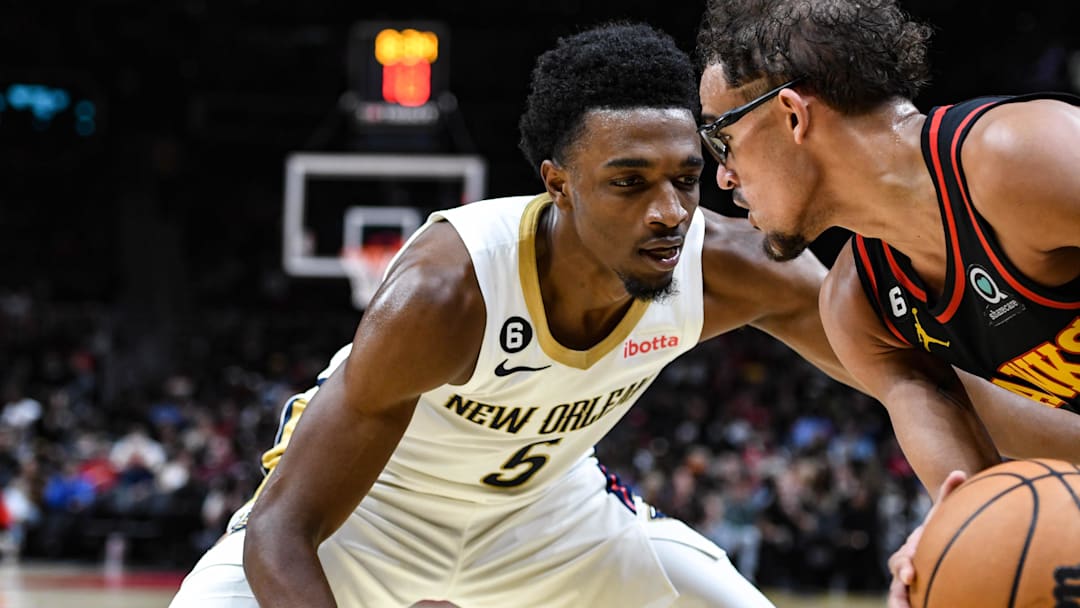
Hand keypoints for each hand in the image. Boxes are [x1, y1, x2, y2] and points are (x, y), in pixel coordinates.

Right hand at [886, 470, 966, 607]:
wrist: (931, 546)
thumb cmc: (939, 530)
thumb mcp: (942, 513)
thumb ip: (948, 494)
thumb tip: (961, 472)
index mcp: (908, 554)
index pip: (901, 561)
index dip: (905, 568)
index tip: (911, 574)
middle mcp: (904, 573)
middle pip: (896, 588)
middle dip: (899, 597)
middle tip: (907, 600)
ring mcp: (907, 588)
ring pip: (899, 600)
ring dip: (901, 607)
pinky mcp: (915, 599)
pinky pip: (910, 605)